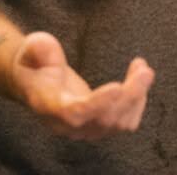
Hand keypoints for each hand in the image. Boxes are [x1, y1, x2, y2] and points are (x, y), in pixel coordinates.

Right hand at [7, 31, 154, 138]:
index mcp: (48, 106)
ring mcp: (84, 128)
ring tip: (142, 68)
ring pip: (119, 123)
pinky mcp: (99, 125)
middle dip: (129, 95)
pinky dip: (138, 101)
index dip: (97, 104)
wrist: (35, 80)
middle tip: (144, 69)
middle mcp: (67, 125)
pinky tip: (138, 79)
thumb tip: (44, 47)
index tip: (118, 86)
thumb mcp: (31, 48)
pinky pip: (125, 122)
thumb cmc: (34, 63)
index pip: (74, 114)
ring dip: (137, 97)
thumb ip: (38, 48)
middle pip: (104, 120)